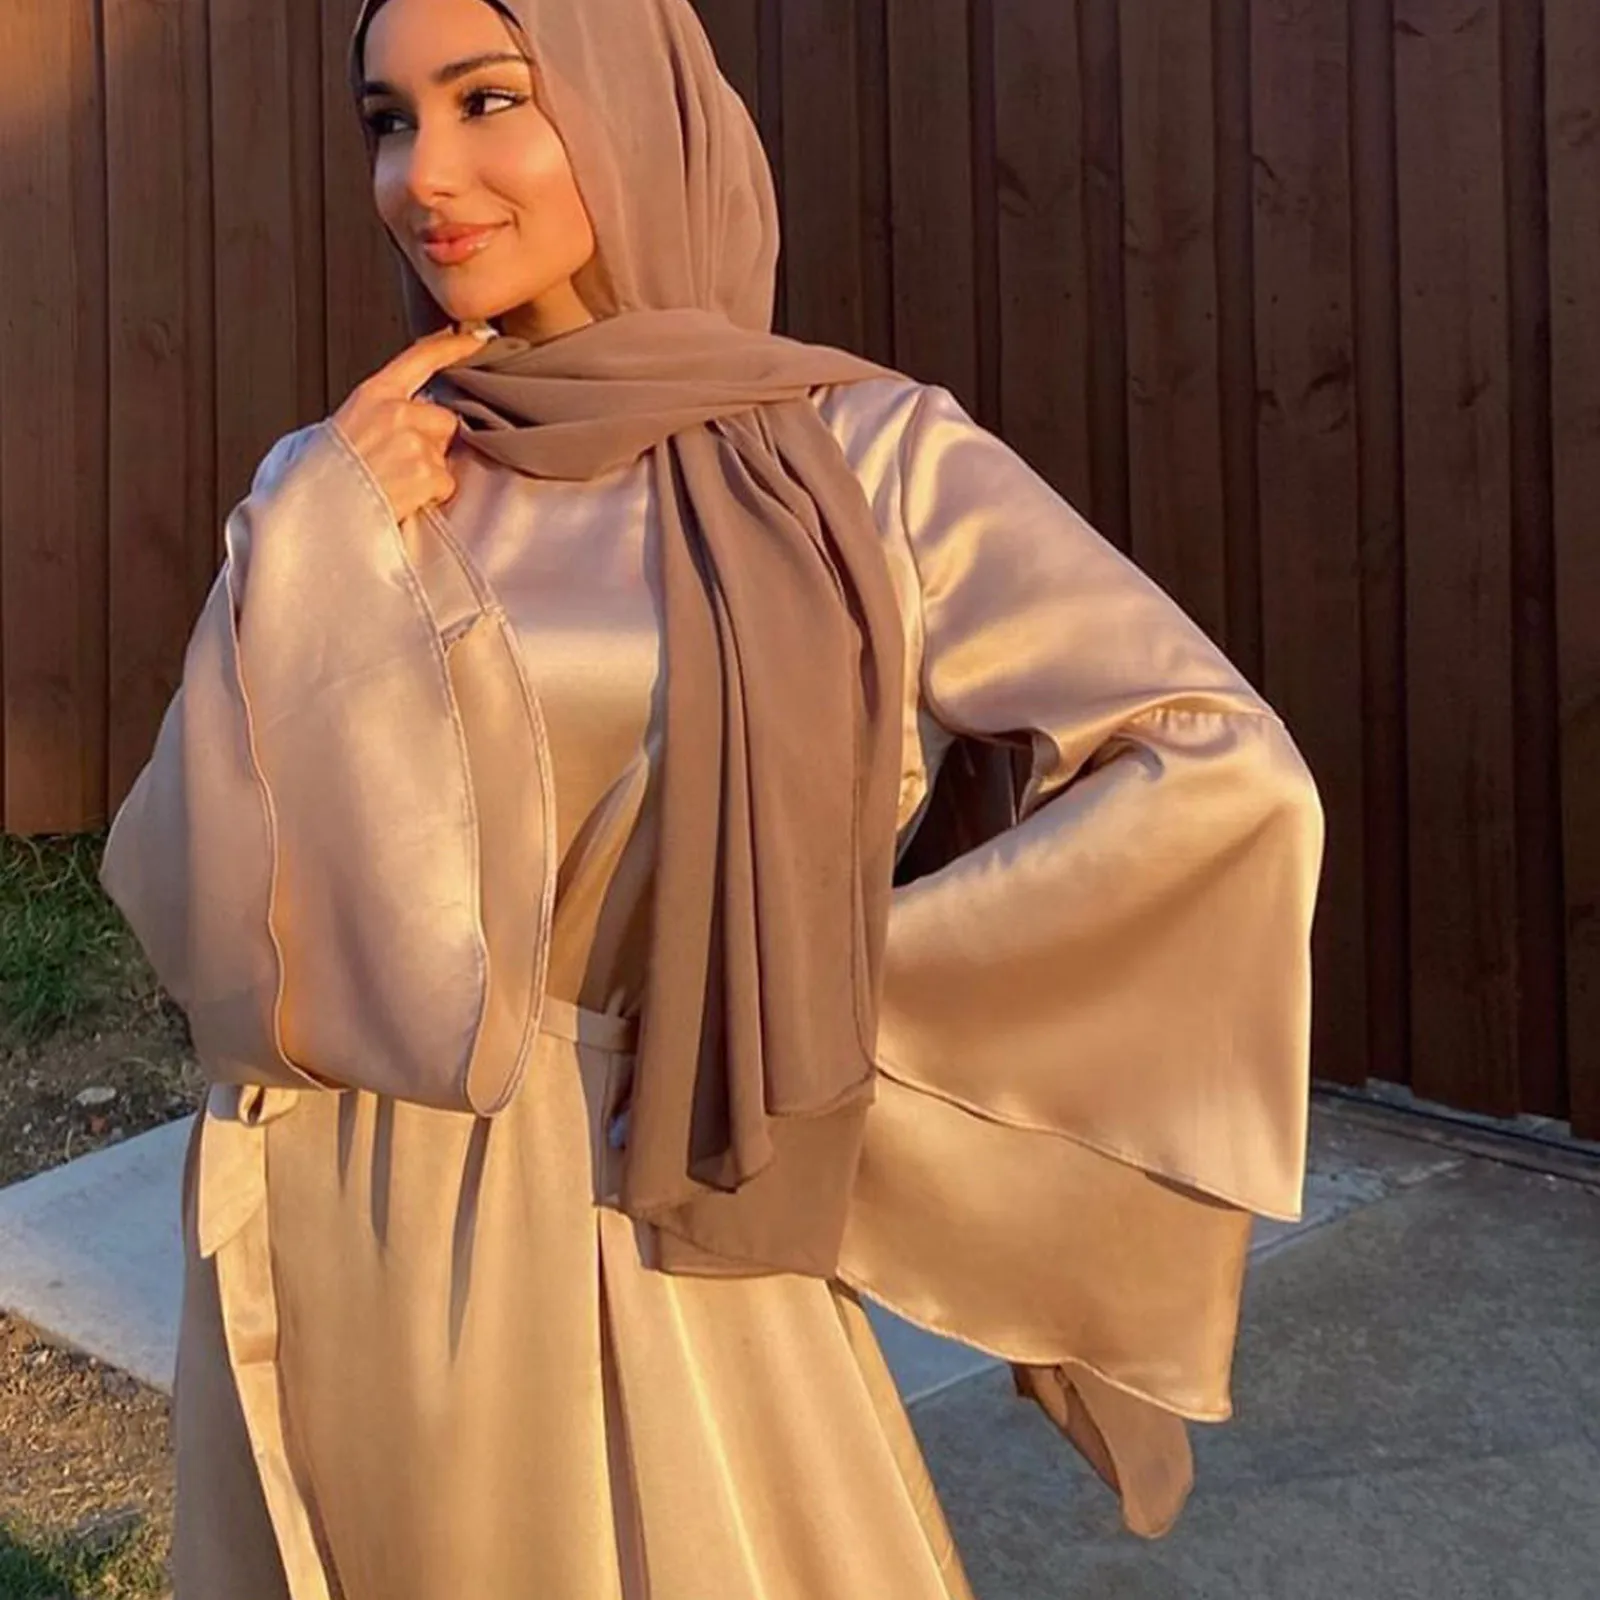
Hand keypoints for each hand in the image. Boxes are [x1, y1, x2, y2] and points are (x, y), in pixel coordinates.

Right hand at [330, 327, 488, 523]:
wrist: (315, 512)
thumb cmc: (325, 474)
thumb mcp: (346, 425)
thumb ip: (383, 413)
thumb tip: (418, 413)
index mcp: (372, 394)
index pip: (420, 357)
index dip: (453, 346)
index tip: (477, 337)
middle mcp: (395, 412)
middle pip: (444, 418)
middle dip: (434, 440)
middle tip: (402, 461)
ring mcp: (413, 442)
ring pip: (445, 453)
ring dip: (430, 470)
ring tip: (396, 482)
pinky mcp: (426, 473)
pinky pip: (445, 483)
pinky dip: (430, 494)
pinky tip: (403, 497)